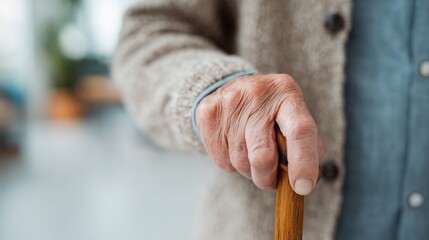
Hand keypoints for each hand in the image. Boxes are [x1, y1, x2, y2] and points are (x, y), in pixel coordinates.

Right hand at [196, 74, 323, 194]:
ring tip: (251, 153)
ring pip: (241, 162)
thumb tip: (306, 177)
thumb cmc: (268, 108)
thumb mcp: (291, 114)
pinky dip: (231, 164)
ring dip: (249, 170)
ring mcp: (229, 103)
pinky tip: (234, 145)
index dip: (303, 163)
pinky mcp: (208, 114)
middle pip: (263, 156)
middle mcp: (257, 94)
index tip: (303, 187)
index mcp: (286, 92)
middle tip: (271, 180)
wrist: (230, 86)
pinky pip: (222, 161)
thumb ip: (305, 142)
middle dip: (268, 178)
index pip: (300, 130)